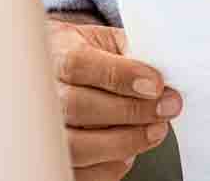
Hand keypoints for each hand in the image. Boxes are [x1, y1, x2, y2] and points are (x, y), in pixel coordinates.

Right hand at [47, 18, 182, 180]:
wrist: (63, 72)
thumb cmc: (90, 56)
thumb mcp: (110, 41)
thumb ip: (133, 53)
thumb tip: (166, 73)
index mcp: (58, 54)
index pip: (79, 64)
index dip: (121, 76)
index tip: (156, 84)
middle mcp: (44, 93)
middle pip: (78, 107)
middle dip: (131, 111)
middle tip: (166, 108)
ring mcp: (43, 129)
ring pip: (77, 145)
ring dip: (125, 141)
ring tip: (154, 130)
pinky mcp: (54, 157)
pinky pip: (80, 172)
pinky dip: (111, 166)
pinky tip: (128, 151)